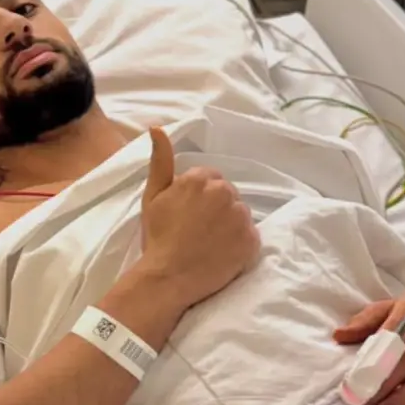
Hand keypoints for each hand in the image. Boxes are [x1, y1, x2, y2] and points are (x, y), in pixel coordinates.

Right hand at [138, 127, 260, 309]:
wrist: (167, 278)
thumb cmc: (157, 237)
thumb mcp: (152, 196)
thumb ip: (160, 160)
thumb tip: (157, 127)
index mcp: (200, 179)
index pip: (209, 180)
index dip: (199, 199)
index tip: (189, 216)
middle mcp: (224, 192)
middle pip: (227, 195)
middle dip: (216, 209)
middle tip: (198, 231)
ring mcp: (240, 217)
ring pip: (240, 214)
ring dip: (229, 225)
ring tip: (210, 243)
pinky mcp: (251, 240)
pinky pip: (250, 236)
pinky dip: (239, 244)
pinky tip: (221, 254)